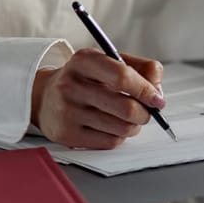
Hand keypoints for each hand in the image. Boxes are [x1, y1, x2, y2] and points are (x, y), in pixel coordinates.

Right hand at [31, 49, 165, 148]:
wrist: (45, 97)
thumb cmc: (87, 79)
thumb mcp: (110, 62)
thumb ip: (141, 68)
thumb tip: (157, 90)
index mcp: (83, 60)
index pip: (122, 76)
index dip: (146, 90)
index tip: (157, 100)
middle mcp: (71, 85)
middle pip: (125, 107)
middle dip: (145, 113)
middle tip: (147, 112)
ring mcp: (67, 111)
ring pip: (121, 128)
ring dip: (134, 126)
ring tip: (129, 119)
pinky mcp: (66, 134)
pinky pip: (109, 142)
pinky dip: (119, 137)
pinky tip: (112, 127)